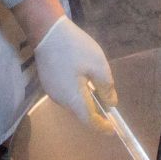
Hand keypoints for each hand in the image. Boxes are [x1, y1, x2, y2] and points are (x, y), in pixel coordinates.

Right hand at [34, 15, 115, 131]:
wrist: (47, 31)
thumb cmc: (75, 48)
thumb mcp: (98, 65)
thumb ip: (106, 88)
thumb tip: (111, 104)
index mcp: (73, 98)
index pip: (89, 121)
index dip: (102, 127)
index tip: (114, 129)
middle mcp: (60, 100)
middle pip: (80, 113)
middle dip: (95, 113)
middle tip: (109, 108)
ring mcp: (51, 91)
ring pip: (72, 103)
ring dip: (86, 102)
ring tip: (97, 92)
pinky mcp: (47, 82)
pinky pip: (65, 94)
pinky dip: (77, 94)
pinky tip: (83, 81)